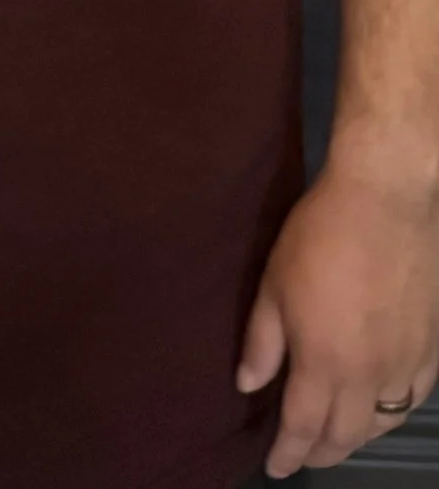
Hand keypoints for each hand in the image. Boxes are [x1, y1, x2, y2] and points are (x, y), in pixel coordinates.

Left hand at [238, 163, 438, 475]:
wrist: (387, 204)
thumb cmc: (318, 237)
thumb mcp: (273, 285)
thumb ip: (262, 342)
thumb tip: (248, 384)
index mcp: (324, 362)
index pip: (303, 425)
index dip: (289, 452)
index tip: (275, 469)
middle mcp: (370, 375)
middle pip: (346, 433)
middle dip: (321, 452)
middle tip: (302, 459)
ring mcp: (407, 364)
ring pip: (383, 422)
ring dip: (357, 437)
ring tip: (335, 440)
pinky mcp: (432, 349)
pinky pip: (413, 399)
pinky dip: (392, 414)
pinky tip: (379, 411)